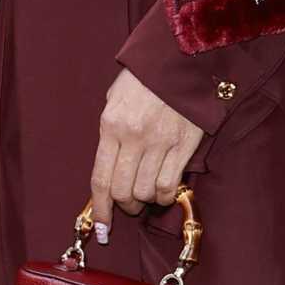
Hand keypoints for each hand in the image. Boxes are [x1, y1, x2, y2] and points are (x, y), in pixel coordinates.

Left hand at [90, 69, 203, 232]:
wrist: (181, 59)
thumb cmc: (145, 78)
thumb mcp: (114, 98)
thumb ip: (110, 132)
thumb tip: (108, 166)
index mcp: (111, 125)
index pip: (100, 178)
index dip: (100, 208)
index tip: (101, 225)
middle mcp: (134, 137)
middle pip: (123, 191)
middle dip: (124, 206)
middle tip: (128, 204)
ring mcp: (160, 143)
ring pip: (147, 192)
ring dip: (145, 200)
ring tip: (147, 192)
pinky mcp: (184, 145)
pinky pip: (170, 185)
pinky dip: (165, 195)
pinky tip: (164, 189)